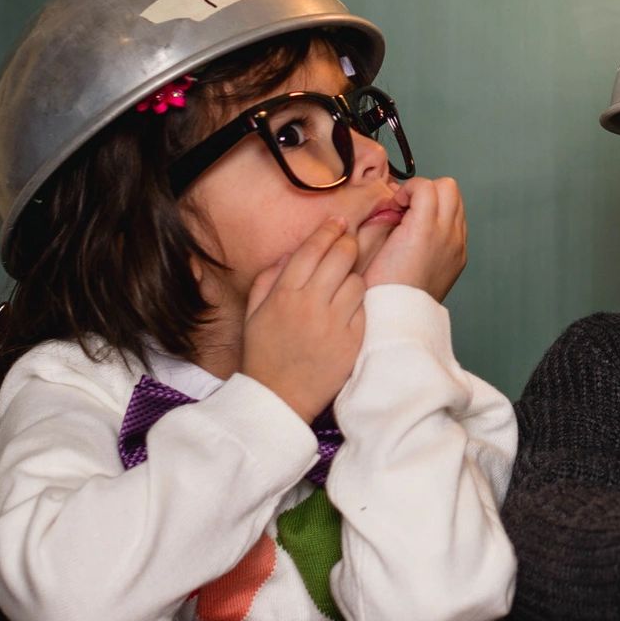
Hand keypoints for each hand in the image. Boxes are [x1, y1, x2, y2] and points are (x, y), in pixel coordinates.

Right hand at [239, 217, 367, 422]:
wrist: (279, 398)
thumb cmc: (265, 354)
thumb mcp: (254, 313)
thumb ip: (268, 278)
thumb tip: (291, 253)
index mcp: (284, 294)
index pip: (312, 249)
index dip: (328, 230)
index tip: (338, 222)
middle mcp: (310, 304)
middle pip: (341, 256)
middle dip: (348, 243)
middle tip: (349, 242)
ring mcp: (334, 323)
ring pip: (357, 280)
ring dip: (354, 276)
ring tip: (347, 281)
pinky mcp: (353, 340)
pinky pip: (364, 308)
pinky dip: (360, 305)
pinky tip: (351, 308)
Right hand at [361, 175, 466, 301]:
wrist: (397, 313)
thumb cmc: (380, 282)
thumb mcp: (375, 240)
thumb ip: (388, 213)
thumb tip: (395, 201)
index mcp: (424, 229)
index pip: (424, 186)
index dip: (406, 191)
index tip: (395, 206)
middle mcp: (447, 235)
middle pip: (448, 187)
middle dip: (426, 191)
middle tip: (408, 207)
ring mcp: (457, 245)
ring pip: (457, 202)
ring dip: (438, 203)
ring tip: (418, 219)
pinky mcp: (460, 257)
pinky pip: (459, 224)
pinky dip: (445, 221)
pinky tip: (426, 236)